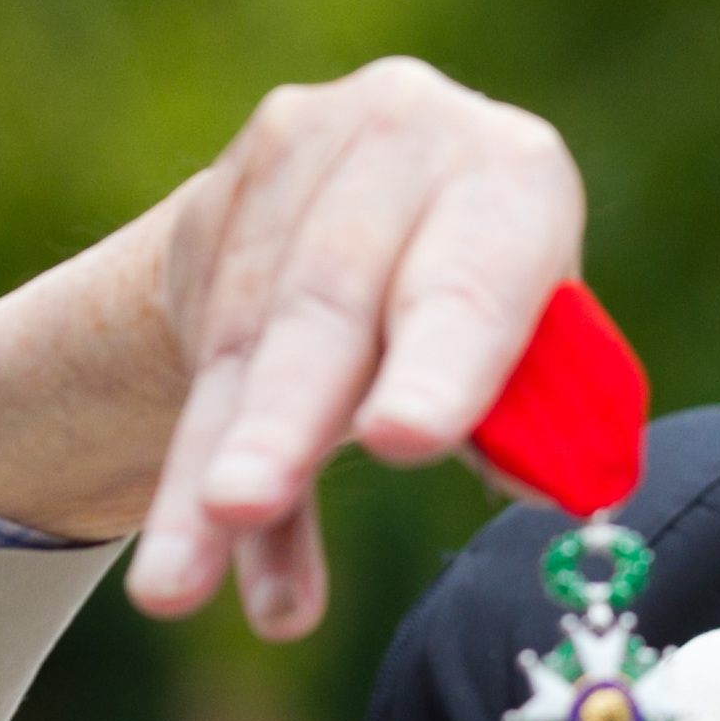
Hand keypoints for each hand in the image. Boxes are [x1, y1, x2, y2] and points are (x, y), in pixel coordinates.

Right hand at [0, 57, 581, 639]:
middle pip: (326, 306)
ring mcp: (289, 162)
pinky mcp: (210, 212)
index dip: (438, 365)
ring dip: (209, 476)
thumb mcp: (542, 343)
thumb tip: (539, 486)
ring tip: (178, 584)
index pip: (467, 282)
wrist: (390, 200)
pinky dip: (198, 485)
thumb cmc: (506, 299)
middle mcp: (395, 136)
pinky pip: (199, 367)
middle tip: (240, 503)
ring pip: (240, 349)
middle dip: (282, 420)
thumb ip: (534, 413)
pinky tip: (198, 579)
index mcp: (510, 170)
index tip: (401, 443)